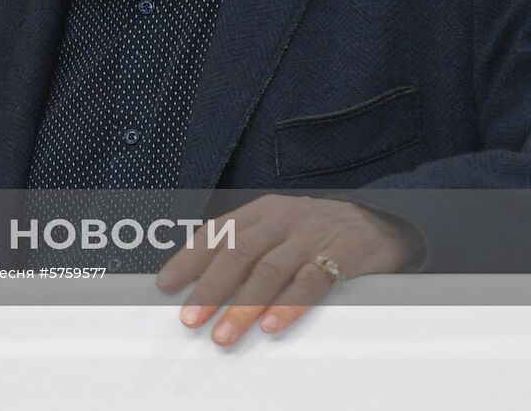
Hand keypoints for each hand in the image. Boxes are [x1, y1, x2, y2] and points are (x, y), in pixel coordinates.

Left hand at [155, 195, 415, 346]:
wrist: (380, 222)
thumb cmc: (317, 231)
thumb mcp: (278, 227)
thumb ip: (246, 248)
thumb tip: (203, 283)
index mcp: (260, 212)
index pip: (216, 233)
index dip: (188, 259)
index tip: (165, 285)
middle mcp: (281, 220)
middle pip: (237, 254)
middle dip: (209, 289)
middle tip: (189, 319)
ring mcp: (309, 236)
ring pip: (268, 271)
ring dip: (242, 306)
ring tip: (223, 334)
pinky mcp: (339, 255)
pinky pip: (310, 282)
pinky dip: (288, 305)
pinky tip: (271, 325)